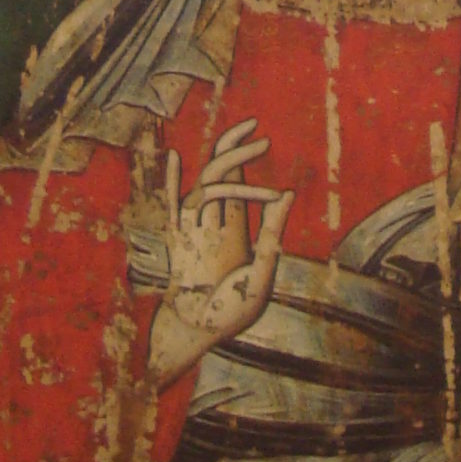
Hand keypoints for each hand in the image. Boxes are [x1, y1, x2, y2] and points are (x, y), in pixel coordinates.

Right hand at [147, 117, 293, 389]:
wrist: (197, 334)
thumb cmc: (231, 313)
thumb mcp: (260, 275)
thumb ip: (271, 236)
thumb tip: (288, 194)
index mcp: (238, 231)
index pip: (246, 187)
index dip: (254, 166)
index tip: (266, 146)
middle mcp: (216, 224)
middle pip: (225, 174)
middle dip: (238, 150)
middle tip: (257, 127)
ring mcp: (195, 230)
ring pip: (205, 184)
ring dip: (222, 161)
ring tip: (239, 138)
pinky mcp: (177, 240)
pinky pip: (172, 206)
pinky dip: (172, 182)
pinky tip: (176, 158)